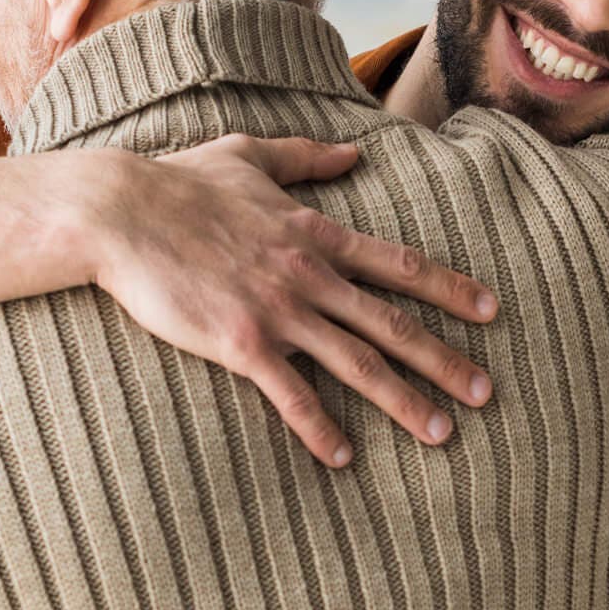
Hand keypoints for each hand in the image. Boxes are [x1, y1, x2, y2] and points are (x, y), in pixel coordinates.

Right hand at [80, 134, 499, 466]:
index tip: (490, 310)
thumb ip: (305, 157)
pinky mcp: (240, 342)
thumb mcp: (248, 154)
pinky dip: (320, 429)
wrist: (118, 211)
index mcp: (315, 233)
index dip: (449, 288)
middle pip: (393, 322)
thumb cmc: (177, 181)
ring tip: (443, 432)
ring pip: (357, 362)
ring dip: (404, 400)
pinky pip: (290, 394)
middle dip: (446, 359)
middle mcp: (309, 273)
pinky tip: (344, 458)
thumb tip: (353, 151)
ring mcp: (278, 309)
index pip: (398, 265)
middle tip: (488, 392)